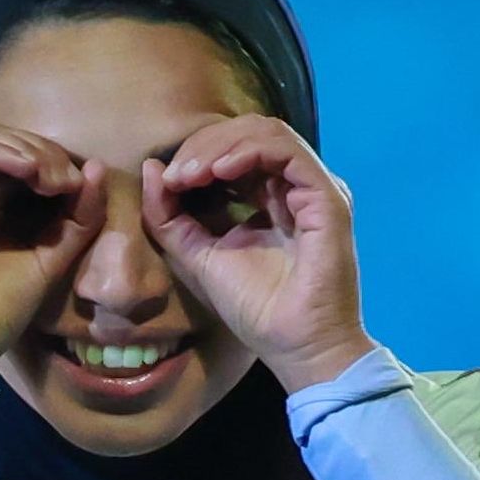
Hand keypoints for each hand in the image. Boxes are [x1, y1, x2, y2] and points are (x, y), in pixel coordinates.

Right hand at [0, 124, 111, 371]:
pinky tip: (34, 173)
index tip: (77, 184)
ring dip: (24, 149)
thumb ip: (73, 220)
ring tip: (55, 176)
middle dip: (38, 149)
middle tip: (70, 177)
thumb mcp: (46, 260)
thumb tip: (95, 169)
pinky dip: (3, 155)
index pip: (2, 154)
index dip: (43, 156)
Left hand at [142, 116, 370, 389]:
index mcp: (269, 197)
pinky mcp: (327, 197)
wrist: (296, 346)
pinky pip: (287, 151)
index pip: (234, 152)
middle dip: (203, 146)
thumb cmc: (256, 309)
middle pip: (248, 134)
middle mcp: (294, 186)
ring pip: (267, 133)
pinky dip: (248, 152)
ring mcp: (313, 189)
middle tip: (174, 175)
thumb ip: (171, 216)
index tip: (166, 181)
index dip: (196, 156)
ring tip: (190, 173)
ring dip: (221, 146)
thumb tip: (151, 168)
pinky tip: (219, 171)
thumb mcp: (197, 256)